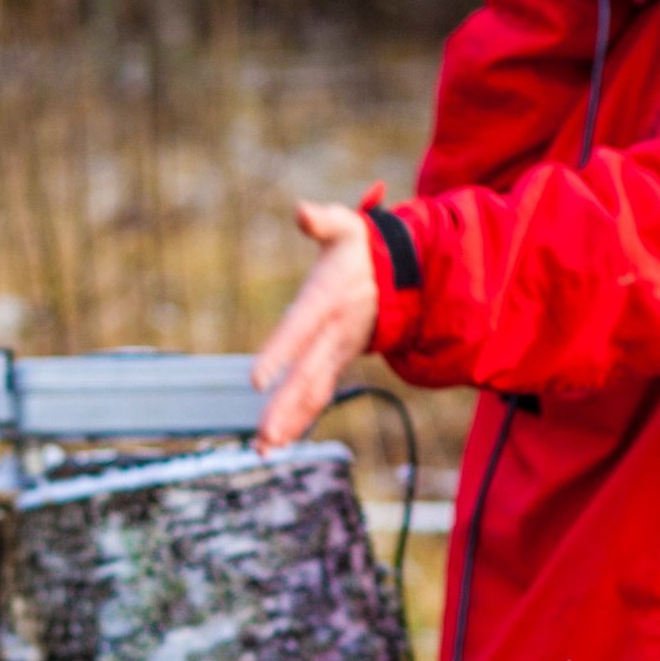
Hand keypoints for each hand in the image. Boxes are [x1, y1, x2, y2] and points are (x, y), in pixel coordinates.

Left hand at [252, 202, 381, 448]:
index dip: (279, 353)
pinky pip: (318, 395)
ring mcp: (336, 353)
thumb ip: (323, 220)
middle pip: (306, 375)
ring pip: (312, 393)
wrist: (401, 275)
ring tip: (265, 448)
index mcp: (326, 301)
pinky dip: (300, 419)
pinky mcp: (336, 363)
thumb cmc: (361, 248)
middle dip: (286, 406)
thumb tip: (302, 211)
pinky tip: (279, 442)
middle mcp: (333, 334)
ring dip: (290, 422)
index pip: (299, 329)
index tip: (258, 379)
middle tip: (264, 435)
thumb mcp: (346, 225)